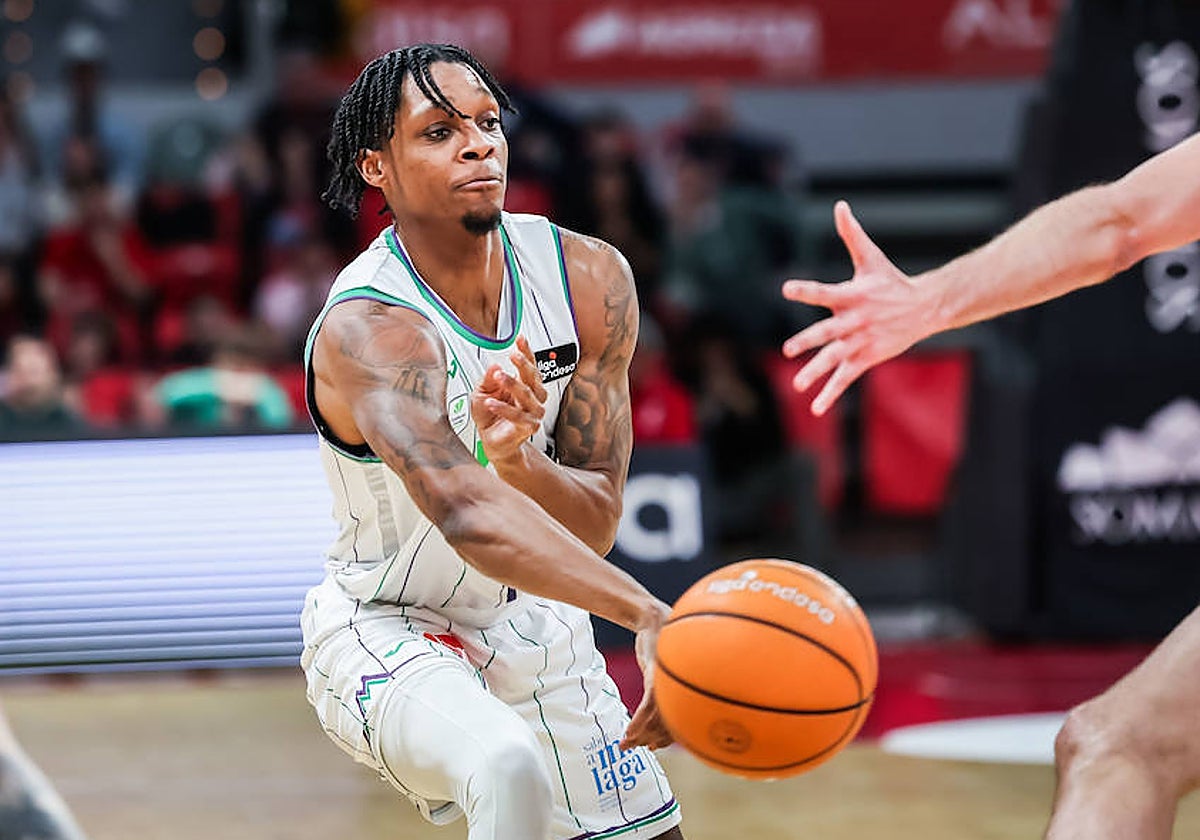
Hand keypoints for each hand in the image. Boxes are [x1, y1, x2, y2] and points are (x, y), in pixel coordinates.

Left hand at [470, 335, 547, 466]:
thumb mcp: (482, 391)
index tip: (520, 339)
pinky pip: (518, 416)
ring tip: (499, 377)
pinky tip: (491, 402)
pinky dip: (504, 409)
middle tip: (513, 356)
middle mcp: (532, 397)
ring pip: (528, 396)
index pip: (530, 365)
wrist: (492, 441)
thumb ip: (488, 379)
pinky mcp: (528, 426)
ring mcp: (533, 412)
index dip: (527, 352)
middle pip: (533, 378)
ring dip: (513, 384)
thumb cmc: (490, 415)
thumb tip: (494, 365)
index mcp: (524, 384)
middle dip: (524, 365)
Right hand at [620, 602, 674, 750]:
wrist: (654, 619)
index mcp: (684, 691)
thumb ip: (663, 684)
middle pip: (668, 725)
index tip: (654, 747)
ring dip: (639, 736)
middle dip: (652, 740)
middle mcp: (678, 690)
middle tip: (637, 748)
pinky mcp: (655, 677)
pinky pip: (647, 707)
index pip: (680, 723)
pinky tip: (628, 734)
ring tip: (626, 744)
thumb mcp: (661, 667)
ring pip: (655, 721)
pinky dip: (637, 722)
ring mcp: (667, 685)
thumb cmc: (660, 643)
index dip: (668, 738)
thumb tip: (660, 702)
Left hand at [781, 200, 934, 415]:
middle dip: (808, 340)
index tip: (786, 289)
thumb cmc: (891, 281)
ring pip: (835, 359)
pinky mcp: (867, 358)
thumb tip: (840, 205)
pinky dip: (831, 394)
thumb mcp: (871, 258)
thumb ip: (851, 234)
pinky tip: (815, 408)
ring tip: (797, 386)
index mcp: (852, 295)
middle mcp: (855, 320)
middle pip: (827, 332)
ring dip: (816, 372)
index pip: (824, 291)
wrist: (925, 308)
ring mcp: (861, 342)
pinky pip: (846, 378)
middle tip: (788, 349)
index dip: (805, 290)